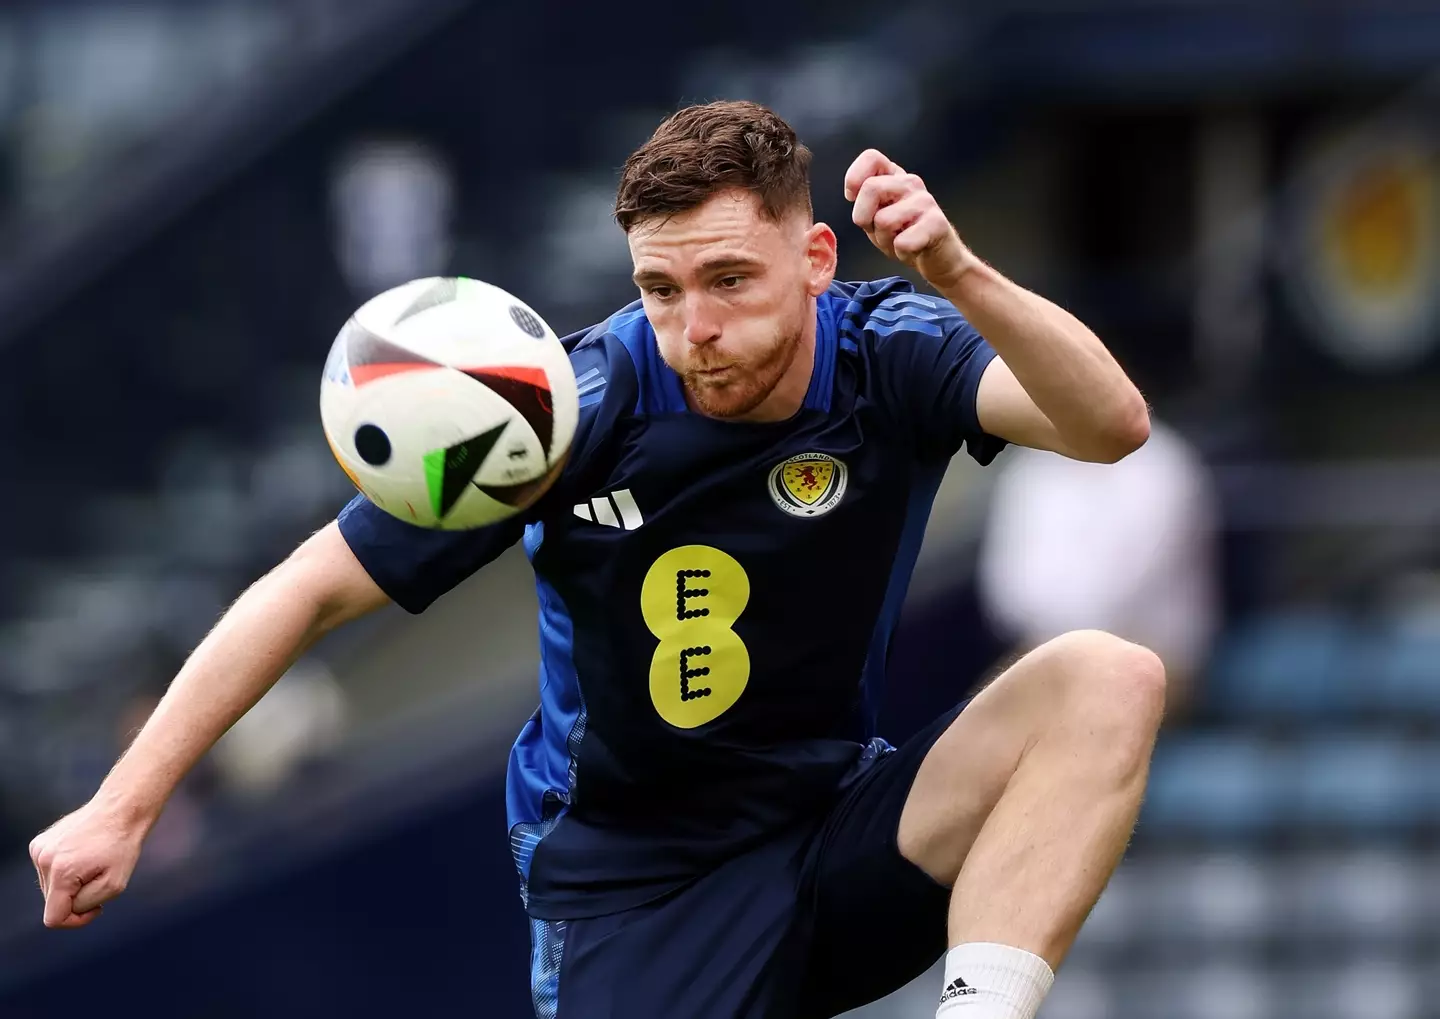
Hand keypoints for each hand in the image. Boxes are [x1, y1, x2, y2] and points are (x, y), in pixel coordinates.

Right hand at [30, 799, 147, 928]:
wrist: (121, 808)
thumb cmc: (122, 845)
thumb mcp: (115, 884)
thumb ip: (86, 904)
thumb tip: (68, 909)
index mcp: (61, 872)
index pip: (53, 918)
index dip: (76, 921)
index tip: (97, 908)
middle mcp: (44, 860)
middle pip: (53, 902)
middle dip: (76, 898)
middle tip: (100, 879)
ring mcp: (39, 850)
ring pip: (51, 887)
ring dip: (71, 883)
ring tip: (92, 863)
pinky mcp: (39, 843)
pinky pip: (49, 871)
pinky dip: (65, 870)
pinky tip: (82, 855)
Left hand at [843, 149, 976, 290]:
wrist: (937, 256)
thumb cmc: (904, 234)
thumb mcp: (876, 215)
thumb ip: (864, 200)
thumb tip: (852, 192)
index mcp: (894, 177)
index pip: (871, 158)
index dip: (854, 178)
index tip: (854, 198)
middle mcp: (910, 183)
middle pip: (870, 188)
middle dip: (864, 218)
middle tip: (879, 230)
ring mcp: (925, 201)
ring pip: (883, 220)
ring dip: (885, 240)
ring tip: (898, 239)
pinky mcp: (936, 223)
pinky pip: (902, 242)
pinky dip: (901, 252)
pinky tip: (912, 248)